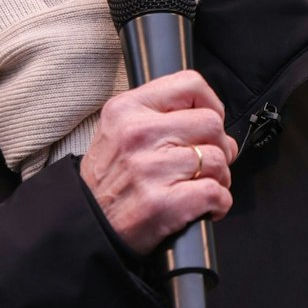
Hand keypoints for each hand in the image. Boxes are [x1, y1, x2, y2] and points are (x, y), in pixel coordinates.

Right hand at [78, 70, 237, 255]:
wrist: (87, 223)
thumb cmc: (109, 178)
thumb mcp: (119, 128)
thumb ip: (161, 114)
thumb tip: (214, 119)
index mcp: (127, 109)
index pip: (190, 85)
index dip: (210, 104)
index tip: (206, 125)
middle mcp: (137, 134)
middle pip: (211, 123)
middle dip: (219, 145)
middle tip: (205, 161)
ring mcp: (149, 169)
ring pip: (216, 159)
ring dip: (220, 177)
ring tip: (201, 185)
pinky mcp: (162, 203)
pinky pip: (215, 192)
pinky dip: (219, 203)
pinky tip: (205, 206)